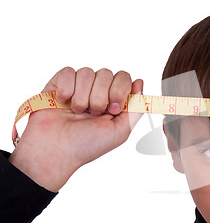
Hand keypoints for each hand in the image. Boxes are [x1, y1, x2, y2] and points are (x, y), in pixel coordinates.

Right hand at [9, 67, 142, 192]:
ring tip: (78, 112)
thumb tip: (140, 83)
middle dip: (101, 96)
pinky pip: (69, 72)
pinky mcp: (59, 84)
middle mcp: (97, 91)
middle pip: (107, 73)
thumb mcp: (120, 130)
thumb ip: (135, 108)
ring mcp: (78, 87)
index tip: (114, 109)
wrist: (56, 150)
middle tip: (94, 113)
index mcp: (113, 101)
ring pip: (88, 72)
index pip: (124, 78)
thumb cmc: (87, 145)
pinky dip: (67, 88)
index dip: (120, 90)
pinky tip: (64, 102)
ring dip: (83, 96)